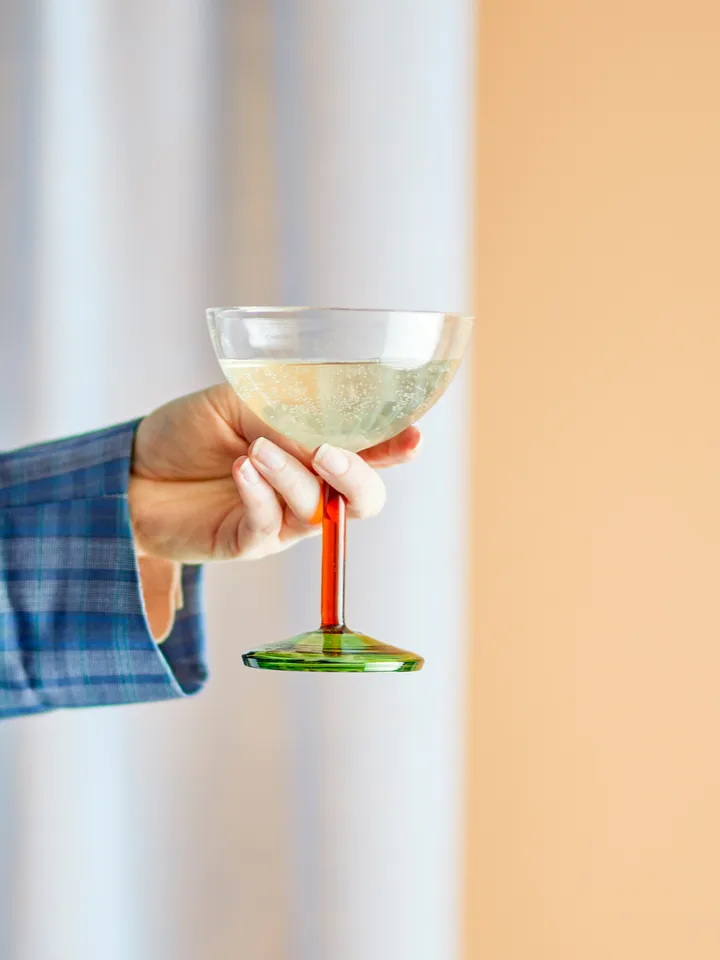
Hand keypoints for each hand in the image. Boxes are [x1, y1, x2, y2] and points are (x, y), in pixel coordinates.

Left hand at [128, 383, 421, 563]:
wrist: (131, 470)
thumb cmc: (189, 431)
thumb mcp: (237, 403)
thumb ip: (283, 413)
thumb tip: (323, 429)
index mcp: (313, 448)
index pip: (368, 449)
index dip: (395, 445)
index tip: (413, 437)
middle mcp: (308, 488)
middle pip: (361, 499)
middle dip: (357, 476)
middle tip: (327, 452)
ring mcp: (281, 520)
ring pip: (314, 509)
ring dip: (291, 475)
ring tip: (255, 447)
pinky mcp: (247, 542)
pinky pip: (268, 525)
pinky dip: (260, 494)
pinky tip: (242, 468)